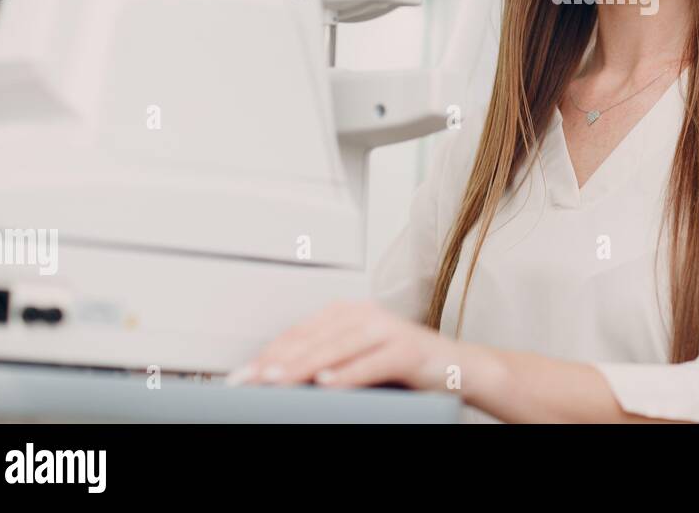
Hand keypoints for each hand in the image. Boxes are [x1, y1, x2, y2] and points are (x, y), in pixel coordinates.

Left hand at [228, 300, 462, 391]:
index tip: (242, 376)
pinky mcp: (407, 349)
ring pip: (337, 347)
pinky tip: (327, 384)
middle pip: (312, 339)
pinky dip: (348, 374)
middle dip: (277, 361)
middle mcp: (366, 315)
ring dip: (304, 365)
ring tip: (277, 380)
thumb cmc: (403, 367)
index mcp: (348, 314)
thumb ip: (325, 363)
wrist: (457, 367)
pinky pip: (372, 362)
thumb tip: (278, 378)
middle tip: (249, 380)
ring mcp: (388, 329)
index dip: (269, 353)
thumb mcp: (356, 361)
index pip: (299, 333)